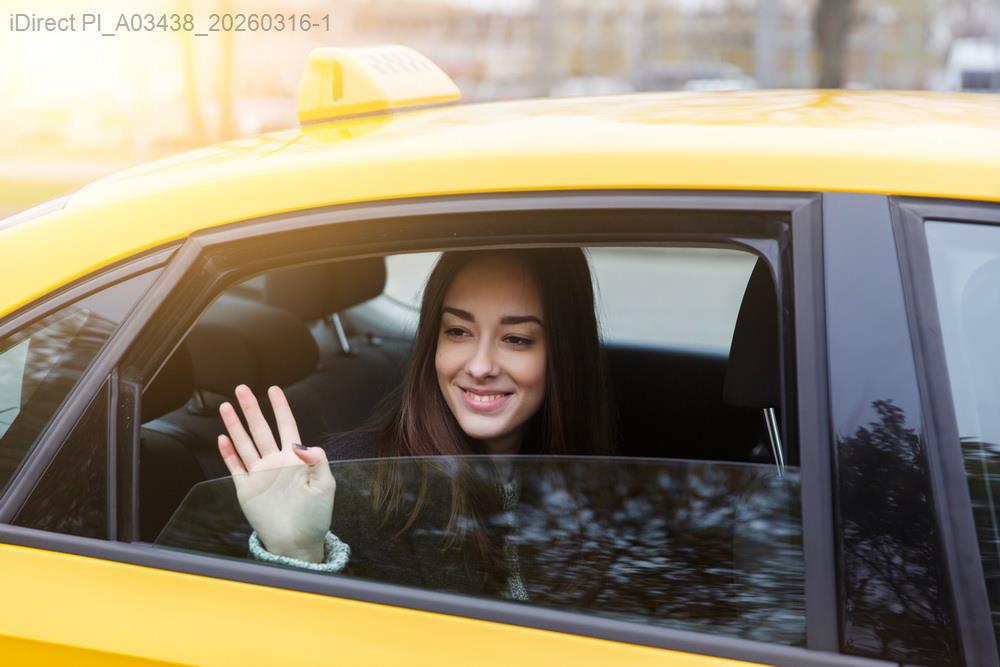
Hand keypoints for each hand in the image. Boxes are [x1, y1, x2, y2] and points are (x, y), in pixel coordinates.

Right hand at [217, 384, 334, 562]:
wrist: (297, 542)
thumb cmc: (315, 516)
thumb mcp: (325, 486)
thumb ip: (318, 462)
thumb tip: (304, 445)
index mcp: (295, 460)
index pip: (286, 426)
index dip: (280, 408)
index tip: (274, 390)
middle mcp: (275, 462)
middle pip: (260, 429)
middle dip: (251, 409)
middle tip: (241, 389)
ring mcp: (259, 474)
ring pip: (245, 443)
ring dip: (235, 425)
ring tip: (226, 407)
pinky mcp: (247, 489)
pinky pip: (235, 466)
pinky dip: (228, 453)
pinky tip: (223, 438)